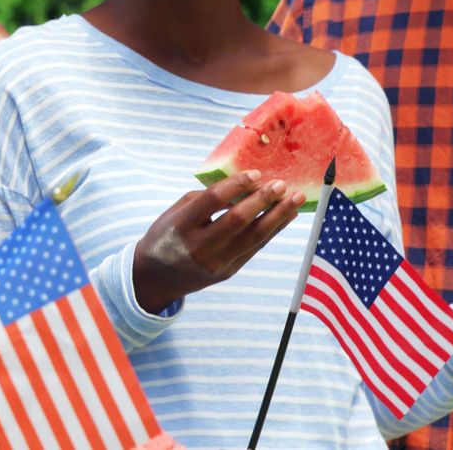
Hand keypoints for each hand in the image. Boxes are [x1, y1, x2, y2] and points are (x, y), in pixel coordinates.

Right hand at [132, 171, 304, 313]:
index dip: (236, 185)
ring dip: (279, 216)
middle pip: (238, 219)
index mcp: (181, 225)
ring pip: (254, 236)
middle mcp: (199, 246)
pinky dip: (273, 230)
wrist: (156, 278)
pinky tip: (286, 216)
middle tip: (281, 184)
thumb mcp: (175, 212)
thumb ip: (205, 199)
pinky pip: (255, 247)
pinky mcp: (229, 272)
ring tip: (296, 199)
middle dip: (263, 199)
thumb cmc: (166, 235)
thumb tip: (244, 185)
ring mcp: (216, 262)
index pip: (213, 200)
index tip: (256, 173)